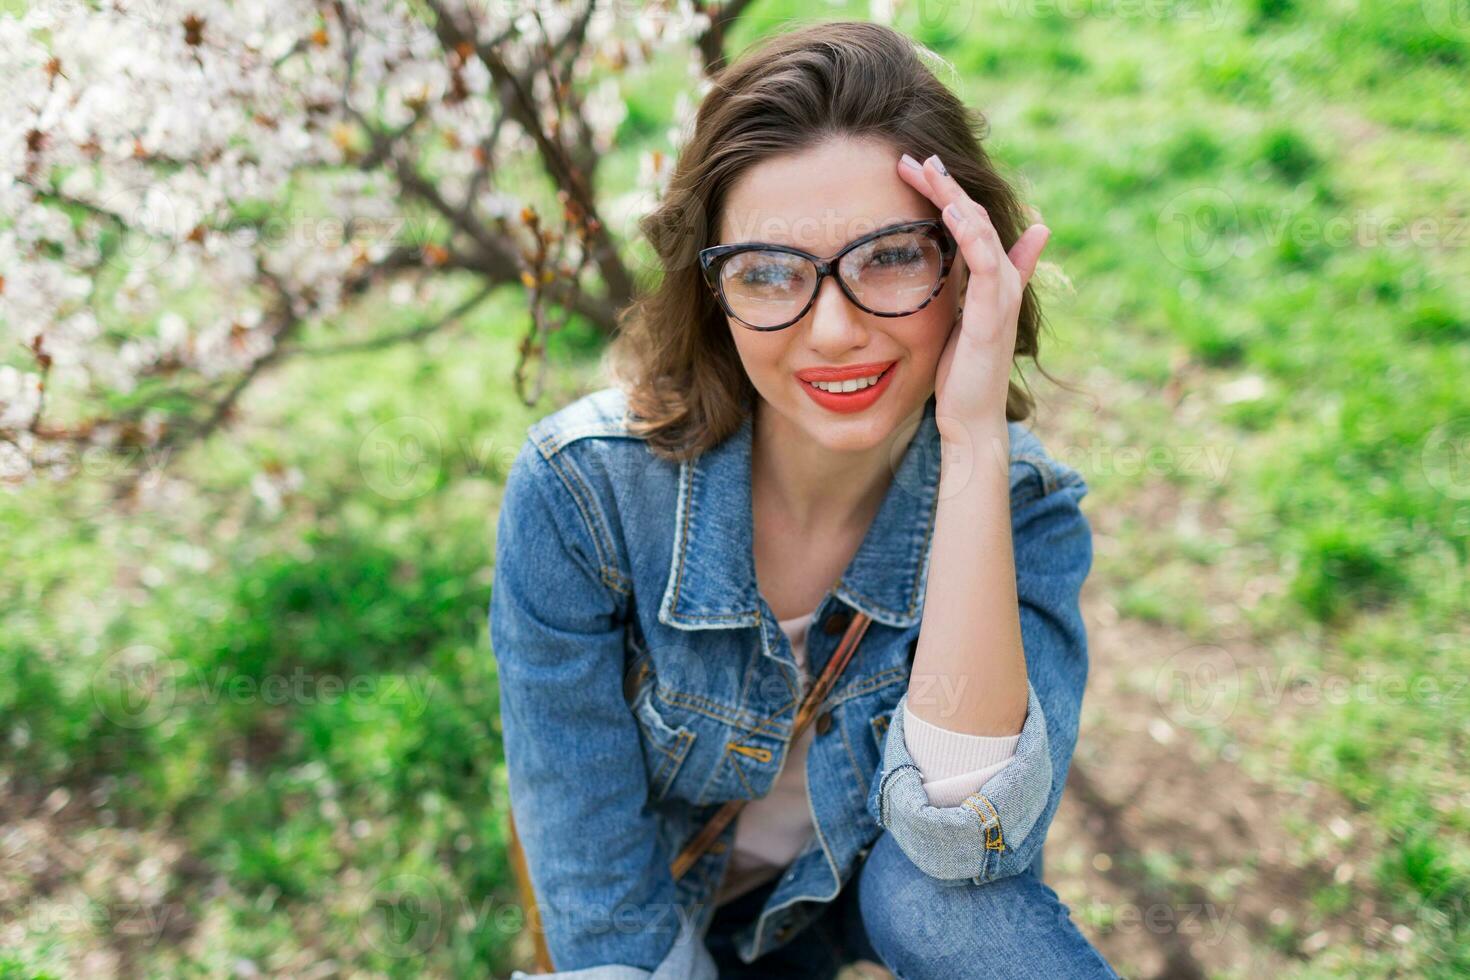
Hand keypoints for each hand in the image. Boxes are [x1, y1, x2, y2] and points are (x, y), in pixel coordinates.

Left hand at [897, 153, 1050, 446]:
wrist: (971, 420)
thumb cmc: (960, 377)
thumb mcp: (955, 323)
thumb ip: (960, 292)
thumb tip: (953, 275)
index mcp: (990, 281)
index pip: (969, 223)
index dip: (945, 194)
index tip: (914, 169)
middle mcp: (1001, 282)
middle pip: (976, 218)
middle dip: (945, 186)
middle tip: (915, 157)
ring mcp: (1001, 297)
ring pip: (983, 233)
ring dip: (955, 199)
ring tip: (930, 171)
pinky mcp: (993, 316)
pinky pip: (987, 265)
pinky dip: (971, 236)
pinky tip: (952, 213)